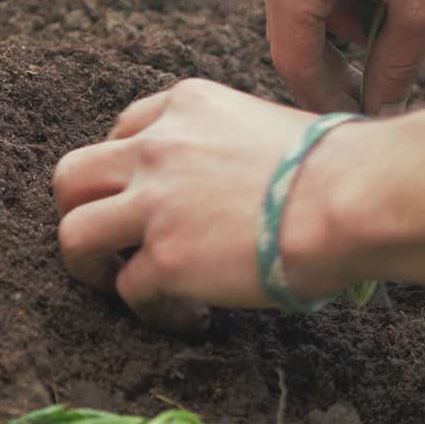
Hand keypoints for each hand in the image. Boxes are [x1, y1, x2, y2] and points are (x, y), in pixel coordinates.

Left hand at [51, 80, 360, 331]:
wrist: (352, 197)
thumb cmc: (340, 166)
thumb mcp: (272, 125)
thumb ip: (231, 145)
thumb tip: (243, 184)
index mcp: (188, 105)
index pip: (125, 129)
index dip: (126, 169)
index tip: (146, 196)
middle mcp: (158, 146)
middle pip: (72, 176)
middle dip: (82, 211)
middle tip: (109, 241)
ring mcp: (155, 203)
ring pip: (73, 234)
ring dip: (90, 266)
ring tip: (121, 285)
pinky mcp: (165, 258)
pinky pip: (128, 291)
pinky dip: (153, 311)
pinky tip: (191, 318)